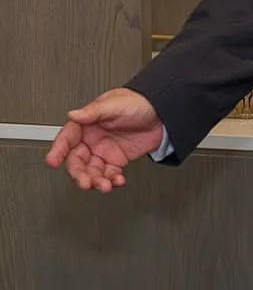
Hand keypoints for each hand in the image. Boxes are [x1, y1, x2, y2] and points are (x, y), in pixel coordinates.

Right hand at [45, 87, 162, 192]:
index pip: (66, 139)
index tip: (52, 161)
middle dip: (79, 174)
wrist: (162, 112)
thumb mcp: (114, 104)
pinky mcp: (117, 160)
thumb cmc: (137, 103)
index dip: (58, 150)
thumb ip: (94, 111)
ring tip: (104, 186)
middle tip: (84, 182)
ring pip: (92, 171)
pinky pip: (110, 173)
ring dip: (96, 181)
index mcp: (86, 125)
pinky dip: (113, 179)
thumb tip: (74, 114)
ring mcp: (104, 151)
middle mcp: (92, 140)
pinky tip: (117, 181)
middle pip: (77, 161)